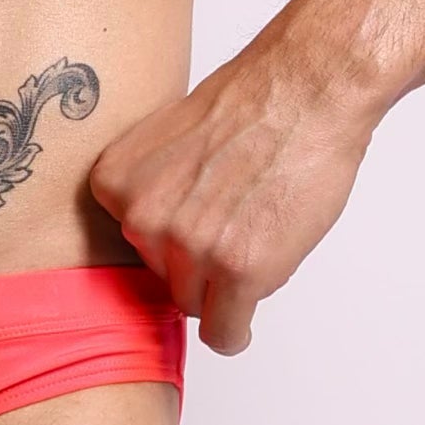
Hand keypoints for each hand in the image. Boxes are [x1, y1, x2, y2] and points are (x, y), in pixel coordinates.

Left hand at [85, 40, 378, 353]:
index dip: (175, 238)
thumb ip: (152, 192)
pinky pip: (223, 334)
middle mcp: (144, 219)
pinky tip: (245, 314)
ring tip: (257, 239)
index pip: (135, 245)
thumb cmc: (253, 106)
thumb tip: (154, 239)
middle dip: (200, 263)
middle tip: (239, 225)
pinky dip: (235, 331)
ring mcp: (190, 248)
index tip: (202, 220)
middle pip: (164, 278)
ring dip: (225, 288)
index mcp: (117, 185)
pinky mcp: (239, 270)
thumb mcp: (168, 141)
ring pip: (196, 305)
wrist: (307, 90)